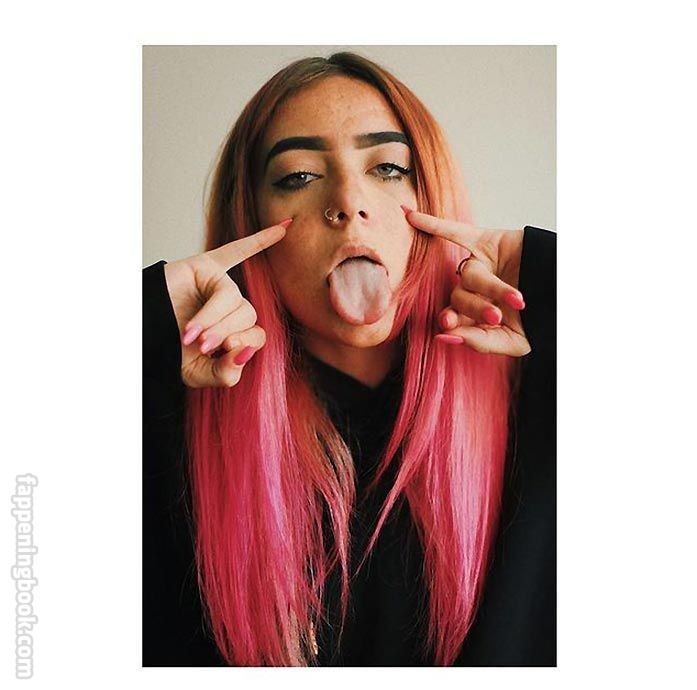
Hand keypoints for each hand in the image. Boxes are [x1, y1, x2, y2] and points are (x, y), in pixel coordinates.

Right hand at [163, 219, 291, 387]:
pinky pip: (236, 251)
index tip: (212, 353)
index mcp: (236, 333)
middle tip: (199, 344)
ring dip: (213, 318)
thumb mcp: (198, 374)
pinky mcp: (206, 268)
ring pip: (235, 299)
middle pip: (248, 316)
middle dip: (224, 333)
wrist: (139, 331)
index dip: (240, 346)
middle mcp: (233, 309)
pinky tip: (284, 228)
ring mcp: (221, 286)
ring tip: (190, 332)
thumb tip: (245, 352)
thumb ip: (226, 373)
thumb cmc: (168, 350)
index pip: (257, 336)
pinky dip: (260, 240)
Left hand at [401, 206, 530, 356]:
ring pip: (468, 274)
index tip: (450, 327)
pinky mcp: (486, 242)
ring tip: (517, 298)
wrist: (567, 291)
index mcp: (474, 314)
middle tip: (494, 316)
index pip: (453, 319)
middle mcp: (472, 290)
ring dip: (491, 287)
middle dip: (476, 308)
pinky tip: (410, 215)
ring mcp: (478, 265)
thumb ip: (481, 342)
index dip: (452, 323)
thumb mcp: (516, 342)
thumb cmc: (542, 318)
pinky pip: (455, 232)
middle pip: (458, 297)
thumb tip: (444, 338)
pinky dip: (433, 224)